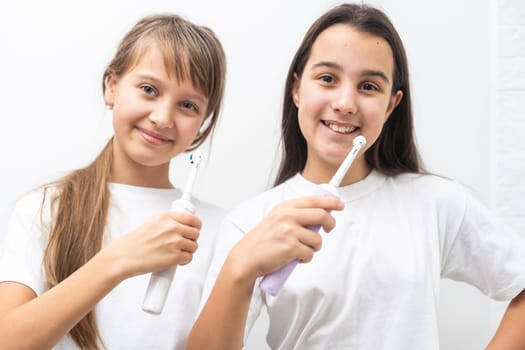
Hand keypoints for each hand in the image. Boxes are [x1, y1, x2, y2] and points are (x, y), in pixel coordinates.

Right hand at [103, 211, 200, 277]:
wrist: (123, 257)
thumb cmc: (133, 243)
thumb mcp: (151, 223)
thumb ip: (167, 222)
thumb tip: (181, 225)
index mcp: (166, 216)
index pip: (192, 219)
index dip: (196, 226)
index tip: (195, 229)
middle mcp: (172, 227)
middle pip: (195, 233)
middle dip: (191, 239)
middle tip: (183, 243)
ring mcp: (174, 242)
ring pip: (194, 246)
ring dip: (188, 250)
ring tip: (177, 252)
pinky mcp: (175, 257)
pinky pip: (189, 258)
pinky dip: (184, 261)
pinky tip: (176, 261)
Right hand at [229, 195, 343, 280]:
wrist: (247, 257)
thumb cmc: (263, 240)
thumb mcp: (276, 218)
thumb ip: (295, 214)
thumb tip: (319, 213)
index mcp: (285, 207)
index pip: (313, 200)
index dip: (330, 202)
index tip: (339, 205)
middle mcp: (287, 216)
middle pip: (321, 215)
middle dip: (330, 224)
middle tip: (329, 229)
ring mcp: (289, 231)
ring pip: (318, 239)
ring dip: (313, 247)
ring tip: (300, 249)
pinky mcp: (291, 248)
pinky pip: (310, 253)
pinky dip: (305, 258)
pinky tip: (294, 258)